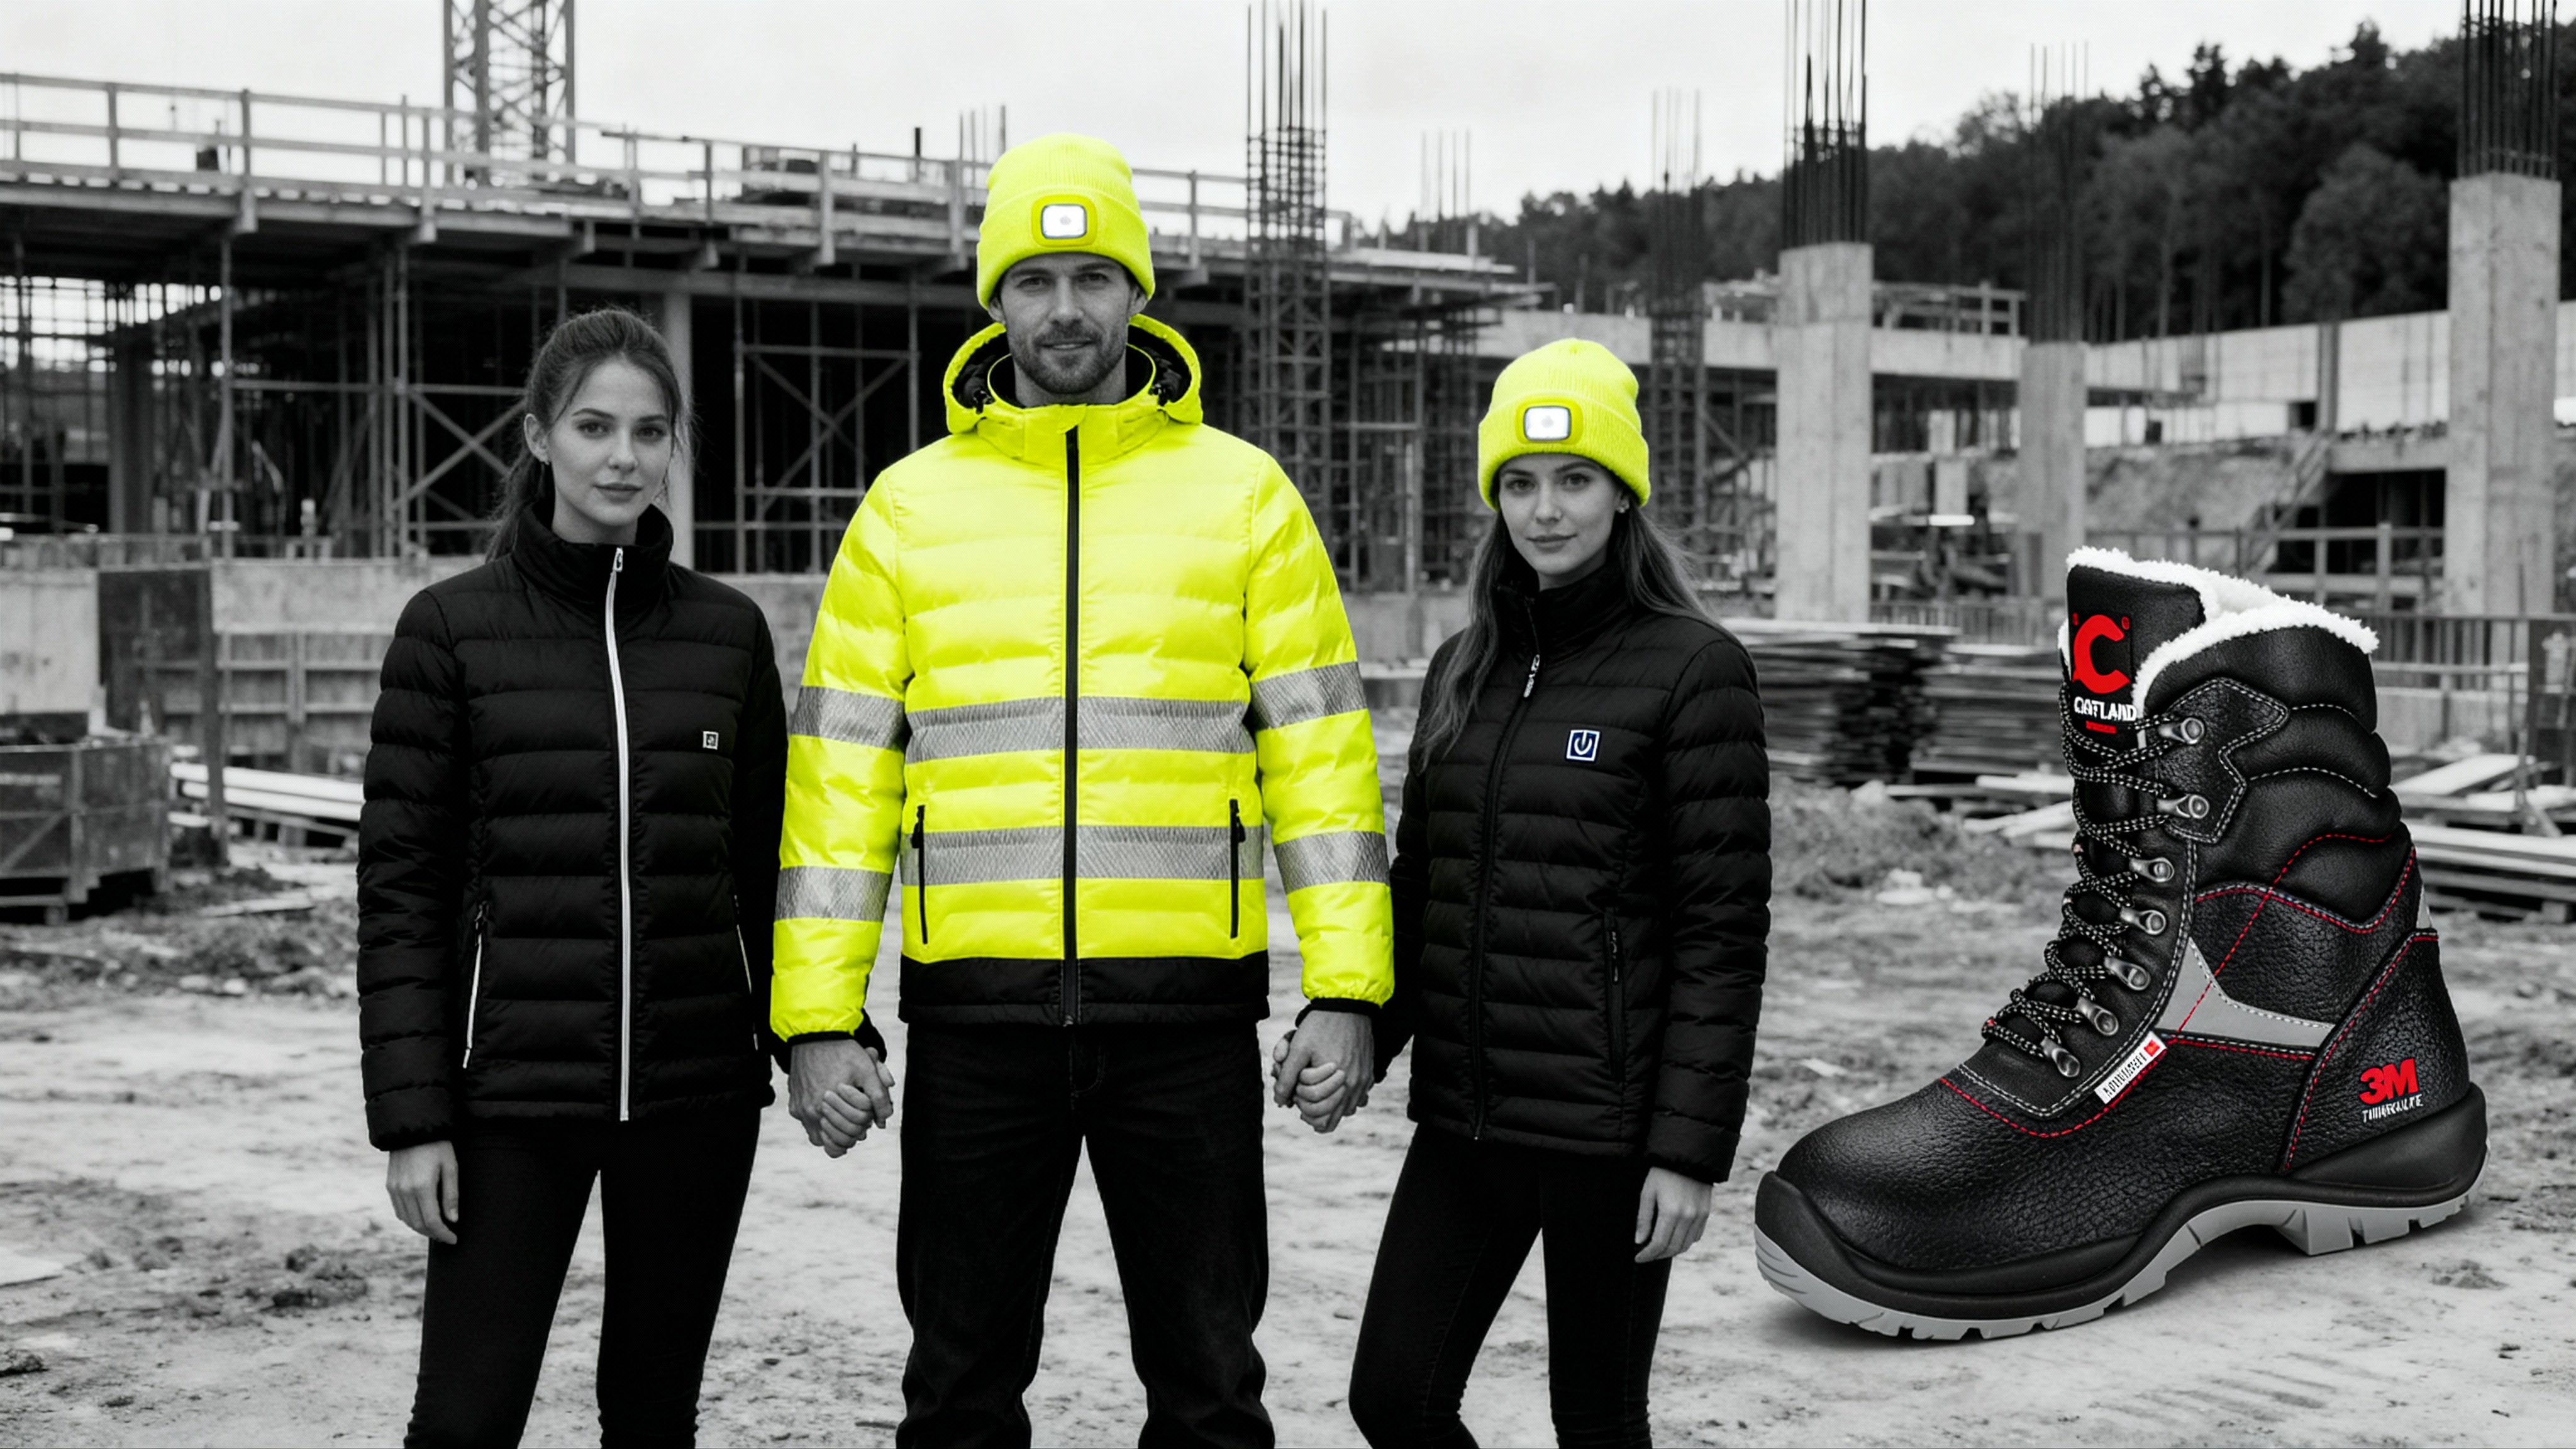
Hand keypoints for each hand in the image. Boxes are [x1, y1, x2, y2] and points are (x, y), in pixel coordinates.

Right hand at [387, 1141, 459, 1244]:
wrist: (413, 1128)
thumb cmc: (438, 1145)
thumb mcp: (451, 1167)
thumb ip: (451, 1195)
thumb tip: (453, 1220)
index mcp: (422, 1187)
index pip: (432, 1222)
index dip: (443, 1234)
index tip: (454, 1239)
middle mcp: (405, 1191)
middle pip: (418, 1224)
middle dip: (433, 1234)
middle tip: (447, 1236)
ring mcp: (395, 1189)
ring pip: (407, 1220)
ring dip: (421, 1228)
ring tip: (437, 1228)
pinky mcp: (390, 1185)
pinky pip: (399, 1210)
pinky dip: (410, 1218)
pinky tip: (422, 1217)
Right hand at [790, 1038, 895, 1157]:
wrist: (814, 1035)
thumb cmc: (842, 1051)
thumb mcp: (867, 1069)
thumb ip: (879, 1096)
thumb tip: (882, 1121)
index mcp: (829, 1103)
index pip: (854, 1131)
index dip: (865, 1125)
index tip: (867, 1116)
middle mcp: (811, 1110)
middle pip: (838, 1138)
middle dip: (852, 1131)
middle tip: (858, 1119)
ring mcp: (801, 1110)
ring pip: (822, 1138)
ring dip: (836, 1133)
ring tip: (846, 1121)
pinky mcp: (794, 1106)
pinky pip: (809, 1128)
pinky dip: (821, 1126)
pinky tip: (831, 1115)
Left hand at [1269, 1011, 1372, 1132]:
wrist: (1348, 1004)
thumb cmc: (1321, 1025)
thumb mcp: (1298, 1049)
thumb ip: (1287, 1078)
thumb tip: (1280, 1101)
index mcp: (1337, 1081)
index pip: (1317, 1114)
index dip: (1301, 1106)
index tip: (1295, 1094)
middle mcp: (1354, 1085)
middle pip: (1332, 1119)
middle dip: (1313, 1110)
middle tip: (1302, 1096)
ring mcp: (1364, 1081)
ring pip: (1345, 1111)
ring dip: (1330, 1106)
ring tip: (1315, 1093)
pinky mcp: (1368, 1073)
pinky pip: (1357, 1099)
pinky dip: (1343, 1099)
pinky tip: (1332, 1087)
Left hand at [1633, 1166, 1710, 1262]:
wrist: (1688, 1155)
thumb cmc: (1663, 1172)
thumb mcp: (1648, 1192)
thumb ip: (1644, 1218)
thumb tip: (1639, 1240)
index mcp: (1671, 1212)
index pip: (1659, 1244)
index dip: (1647, 1254)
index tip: (1638, 1258)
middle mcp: (1688, 1217)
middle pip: (1673, 1248)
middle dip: (1658, 1255)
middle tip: (1647, 1255)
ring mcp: (1700, 1216)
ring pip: (1686, 1245)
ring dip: (1672, 1251)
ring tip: (1659, 1249)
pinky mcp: (1706, 1213)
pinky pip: (1696, 1235)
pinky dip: (1685, 1242)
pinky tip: (1674, 1238)